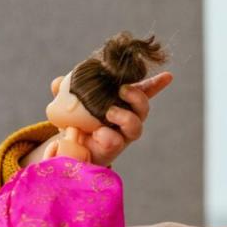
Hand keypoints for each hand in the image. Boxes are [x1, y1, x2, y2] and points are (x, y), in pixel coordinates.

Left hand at [36, 71, 173, 166]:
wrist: (68, 147)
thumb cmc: (77, 120)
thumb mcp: (70, 101)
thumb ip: (65, 89)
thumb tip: (59, 83)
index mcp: (121, 102)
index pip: (143, 91)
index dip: (156, 84)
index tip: (168, 76)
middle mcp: (126, 119)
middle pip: (143, 107)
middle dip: (138, 96)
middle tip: (123, 90)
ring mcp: (122, 136)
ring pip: (136, 127)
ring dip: (125, 117)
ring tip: (109, 112)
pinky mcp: (112, 150)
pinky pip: (115, 142)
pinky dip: (107, 136)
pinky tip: (98, 132)